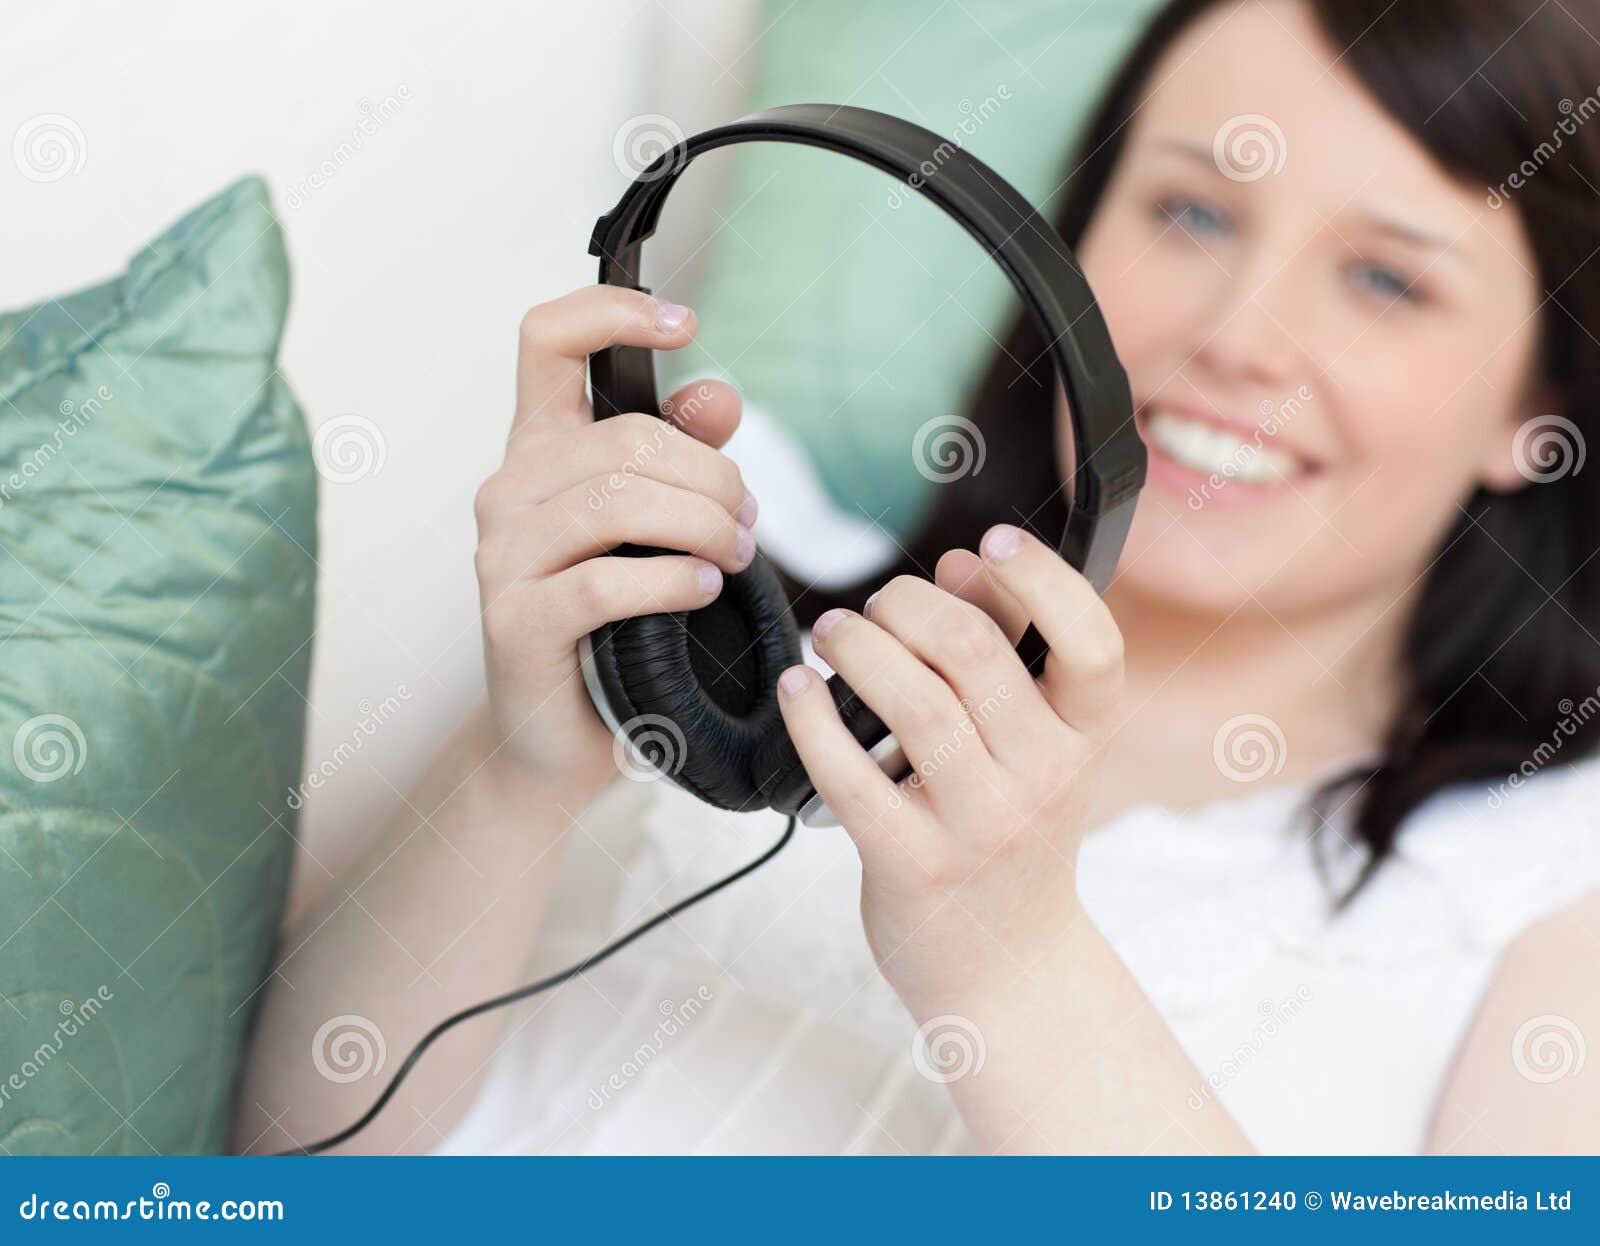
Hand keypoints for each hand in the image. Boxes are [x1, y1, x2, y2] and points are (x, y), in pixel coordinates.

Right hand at [473, 286, 758, 801]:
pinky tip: (703, 590)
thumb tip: (719, 393)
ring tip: (736, 554)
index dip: (611, 311)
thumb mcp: (652, 530)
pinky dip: (672, 581)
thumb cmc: (611, 625)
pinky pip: (606, 581)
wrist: (555, 734)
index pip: (548, 340)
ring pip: (617, 501)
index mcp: (540, 450)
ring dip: (702, 525)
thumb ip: (683, 455)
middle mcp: (510, 490)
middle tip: (749, 519)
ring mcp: (504, 555)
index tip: (683, 320)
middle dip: (712, 473)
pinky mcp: (515, 620)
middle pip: (624, 438)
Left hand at [774, 524, 1124, 1012]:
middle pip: (973, 654)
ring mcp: (979, 826)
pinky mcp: (912, 863)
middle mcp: (1044, 780)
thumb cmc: (1011, 836)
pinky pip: (848, 772)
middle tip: (875, 604)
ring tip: (832, 633)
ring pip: (911, 702)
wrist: (1006, 967)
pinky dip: (812, 716)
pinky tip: (796, 689)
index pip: (1092, 644)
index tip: (988, 542)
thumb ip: (1007, 654)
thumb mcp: (1036, 750)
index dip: (1042, 579)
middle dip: (907, 605)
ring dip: (856, 647)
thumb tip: (961, 565)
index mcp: (1084, 740)